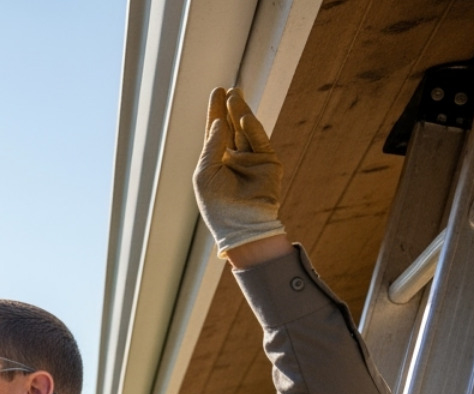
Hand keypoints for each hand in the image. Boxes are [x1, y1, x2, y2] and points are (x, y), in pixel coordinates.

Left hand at [194, 87, 285, 257]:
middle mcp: (233, 158)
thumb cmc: (217, 204)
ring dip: (241, 113)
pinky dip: (252, 128)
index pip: (215, 132)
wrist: (241, 225)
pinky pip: (259, 141)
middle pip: (232, 127)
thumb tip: (219, 121)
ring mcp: (251, 159)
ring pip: (246, 131)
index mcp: (215, 162)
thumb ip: (212, 146)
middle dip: (230, 108)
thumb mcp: (205, 173)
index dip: (216, 112)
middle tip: (229, 89)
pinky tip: (244, 117)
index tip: (217, 92)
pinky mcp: (268, 162)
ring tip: (235, 95)